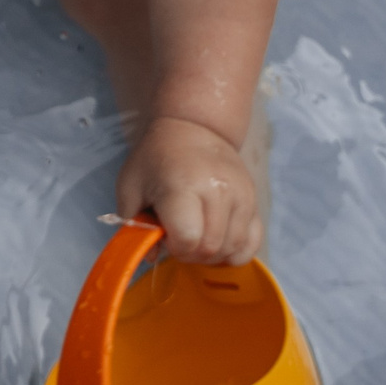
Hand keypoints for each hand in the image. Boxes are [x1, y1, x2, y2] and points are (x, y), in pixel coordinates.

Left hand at [116, 116, 260, 264]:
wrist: (193, 128)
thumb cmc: (156, 158)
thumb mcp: (130, 184)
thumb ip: (133, 223)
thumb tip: (151, 256)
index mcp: (184, 186)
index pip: (187, 239)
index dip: (174, 246)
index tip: (165, 234)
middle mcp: (218, 191)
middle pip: (210, 248)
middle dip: (190, 253)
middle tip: (178, 237)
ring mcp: (241, 196)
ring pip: (232, 249)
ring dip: (211, 255)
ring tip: (196, 236)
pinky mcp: (255, 201)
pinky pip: (252, 243)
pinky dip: (235, 252)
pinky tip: (218, 241)